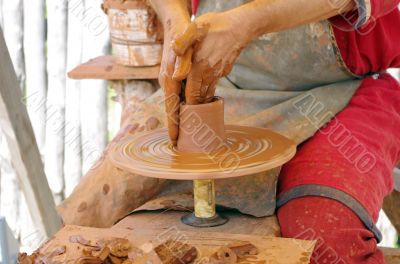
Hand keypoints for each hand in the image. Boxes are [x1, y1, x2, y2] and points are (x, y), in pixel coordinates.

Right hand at [158, 17, 190, 144]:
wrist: (175, 24)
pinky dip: (183, 107)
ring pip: (174, 104)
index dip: (172, 124)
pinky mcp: (175, 77)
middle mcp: (167, 81)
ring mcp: (171, 80)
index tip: (174, 140)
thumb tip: (180, 76)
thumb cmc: (181, 33)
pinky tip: (190, 115)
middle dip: (175, 127)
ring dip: (179, 119)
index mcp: (169, 78)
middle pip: (171, 109)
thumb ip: (182, 60)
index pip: (170, 107)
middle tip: (179, 145)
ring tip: (185, 136)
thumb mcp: (184, 44)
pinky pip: (178, 96)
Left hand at [172, 12, 250, 104]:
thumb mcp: (194, 30)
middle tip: (185, 109)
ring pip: (208, 92)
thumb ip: (182, 45)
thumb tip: (174, 63)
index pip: (190, 94)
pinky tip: (203, 84)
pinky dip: (208, 87)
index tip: (180, 110)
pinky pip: (214, 82)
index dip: (185, 104)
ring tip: (193, 102)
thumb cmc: (214, 27)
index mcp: (198, 68)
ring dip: (200, 98)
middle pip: (199, 97)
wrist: (239, 27)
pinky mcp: (225, 70)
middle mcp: (209, 74)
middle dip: (192, 104)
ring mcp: (218, 74)